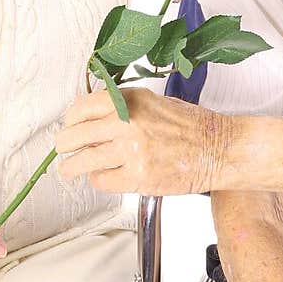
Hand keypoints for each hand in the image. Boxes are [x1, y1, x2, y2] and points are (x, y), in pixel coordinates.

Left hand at [55, 88, 232, 194]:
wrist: (220, 148)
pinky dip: (99, 180)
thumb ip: (124, 108)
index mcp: (130, 101)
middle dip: (63, 144)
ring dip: (71, 167)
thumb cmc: (194, 127)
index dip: (70, 119)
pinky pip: (102, 180)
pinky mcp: (138, 177)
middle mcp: (127, 123)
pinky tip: (104, 177)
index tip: (69, 125)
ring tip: (69, 170)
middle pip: (75, 134)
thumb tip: (94, 120)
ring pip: (83, 161)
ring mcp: (131, 151)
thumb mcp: (155, 103)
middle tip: (62, 149)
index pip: (82, 107)